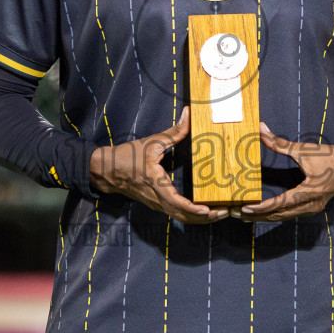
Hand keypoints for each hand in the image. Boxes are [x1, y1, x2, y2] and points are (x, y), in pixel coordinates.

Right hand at [89, 107, 227, 222]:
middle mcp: (157, 198)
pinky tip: (207, 211)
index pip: (176, 202)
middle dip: (206, 218)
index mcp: (155, 183)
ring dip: (201, 219)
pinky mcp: (158, 203)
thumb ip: (173, 131)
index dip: (192, 209)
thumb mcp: (151, 142)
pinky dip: (193, 216)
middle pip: (183, 216)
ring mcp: (157, 204)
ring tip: (221, 214)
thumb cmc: (127, 156)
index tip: (207, 210)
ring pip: (181, 218)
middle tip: (226, 212)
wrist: (106, 171)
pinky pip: (177, 214)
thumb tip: (188, 113)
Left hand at [239, 123, 333, 222]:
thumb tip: (261, 129)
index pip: (280, 204)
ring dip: (263, 217)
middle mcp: (311, 205)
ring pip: (283, 217)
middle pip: (278, 215)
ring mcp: (312, 209)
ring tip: (243, 215)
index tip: (244, 208)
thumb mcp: (304, 150)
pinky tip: (261, 212)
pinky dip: (274, 214)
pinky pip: (289, 214)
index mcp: (310, 192)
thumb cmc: (330, 156)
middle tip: (235, 213)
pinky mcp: (311, 208)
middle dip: (256, 216)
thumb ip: (280, 143)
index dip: (261, 208)